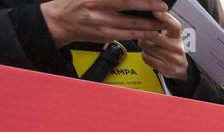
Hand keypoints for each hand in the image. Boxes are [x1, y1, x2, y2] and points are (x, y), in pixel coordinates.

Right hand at [40, 0, 166, 46]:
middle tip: (163, 8)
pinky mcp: (105, 36)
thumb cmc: (75, 3)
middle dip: (148, 7)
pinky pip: (128, 35)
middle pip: (128, 7)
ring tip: (161, 22)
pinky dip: (141, 34)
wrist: (59, 22)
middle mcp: (98, 9)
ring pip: (131, 25)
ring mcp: (102, 24)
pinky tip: (151, 33)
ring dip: (149, 24)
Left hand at [138, 10, 187, 81]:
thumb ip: (162, 23)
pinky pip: (146, 57)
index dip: (164, 18)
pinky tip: (151, 55)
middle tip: (145, 35)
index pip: (174, 25)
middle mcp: (177, 48)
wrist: (180, 67)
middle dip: (144, 34)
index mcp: (177, 37)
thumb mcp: (171, 35)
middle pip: (153, 35)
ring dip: (143, 45)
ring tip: (150, 46)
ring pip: (146, 46)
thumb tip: (151, 12)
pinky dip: (145, 55)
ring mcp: (172, 59)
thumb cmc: (172, 48)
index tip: (156, 11)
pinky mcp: (166, 68)